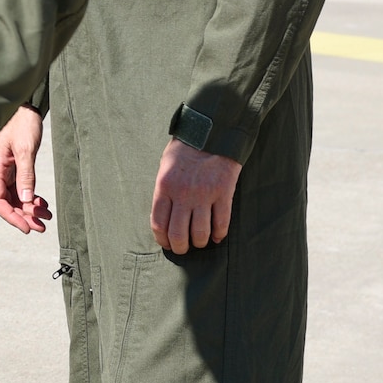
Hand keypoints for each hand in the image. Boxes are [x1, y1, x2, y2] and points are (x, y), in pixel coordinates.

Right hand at [0, 105, 50, 234]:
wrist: (26, 108)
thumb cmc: (23, 124)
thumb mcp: (26, 149)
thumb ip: (26, 175)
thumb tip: (26, 201)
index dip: (11, 216)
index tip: (26, 227)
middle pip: (6, 202)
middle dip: (23, 216)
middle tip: (41, 226)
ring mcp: (5, 171)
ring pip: (14, 198)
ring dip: (29, 209)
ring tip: (46, 217)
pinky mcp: (14, 169)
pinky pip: (20, 190)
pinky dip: (31, 198)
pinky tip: (43, 203)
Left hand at [149, 138, 241, 253]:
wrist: (211, 134)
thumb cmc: (185, 150)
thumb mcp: (165, 167)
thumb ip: (164, 191)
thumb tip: (164, 217)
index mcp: (164, 187)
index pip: (159, 223)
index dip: (163, 239)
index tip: (167, 244)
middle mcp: (183, 194)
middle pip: (178, 233)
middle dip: (180, 247)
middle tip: (184, 249)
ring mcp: (204, 195)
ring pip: (200, 233)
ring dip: (200, 243)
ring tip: (199, 242)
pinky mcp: (224, 194)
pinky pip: (221, 223)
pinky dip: (219, 234)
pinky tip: (217, 236)